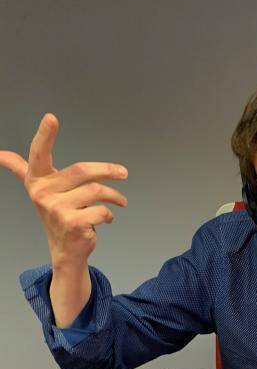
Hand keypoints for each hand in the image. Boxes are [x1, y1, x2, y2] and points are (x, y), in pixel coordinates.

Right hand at [0, 113, 127, 270]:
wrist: (65, 250)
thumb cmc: (55, 215)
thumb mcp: (37, 190)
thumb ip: (20, 169)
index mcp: (37, 180)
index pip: (39, 153)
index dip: (44, 135)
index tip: (51, 118)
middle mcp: (44, 193)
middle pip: (82, 171)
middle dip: (108, 170)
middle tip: (123, 173)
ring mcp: (58, 209)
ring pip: (96, 191)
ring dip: (114, 196)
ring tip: (119, 201)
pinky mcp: (73, 223)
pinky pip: (101, 210)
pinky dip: (110, 214)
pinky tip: (107, 218)